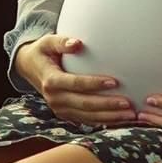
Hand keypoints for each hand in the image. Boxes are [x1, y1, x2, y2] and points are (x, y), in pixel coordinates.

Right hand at [14, 34, 135, 125]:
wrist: (30, 68)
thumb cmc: (43, 52)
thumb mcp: (47, 42)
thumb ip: (62, 42)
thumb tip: (78, 43)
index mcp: (51, 81)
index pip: (75, 84)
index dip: (94, 84)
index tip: (114, 82)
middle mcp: (55, 99)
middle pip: (85, 104)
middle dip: (107, 105)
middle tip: (129, 103)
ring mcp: (60, 109)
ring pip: (88, 116)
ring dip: (110, 117)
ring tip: (131, 114)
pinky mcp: (67, 114)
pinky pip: (88, 120)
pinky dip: (105, 121)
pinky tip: (122, 119)